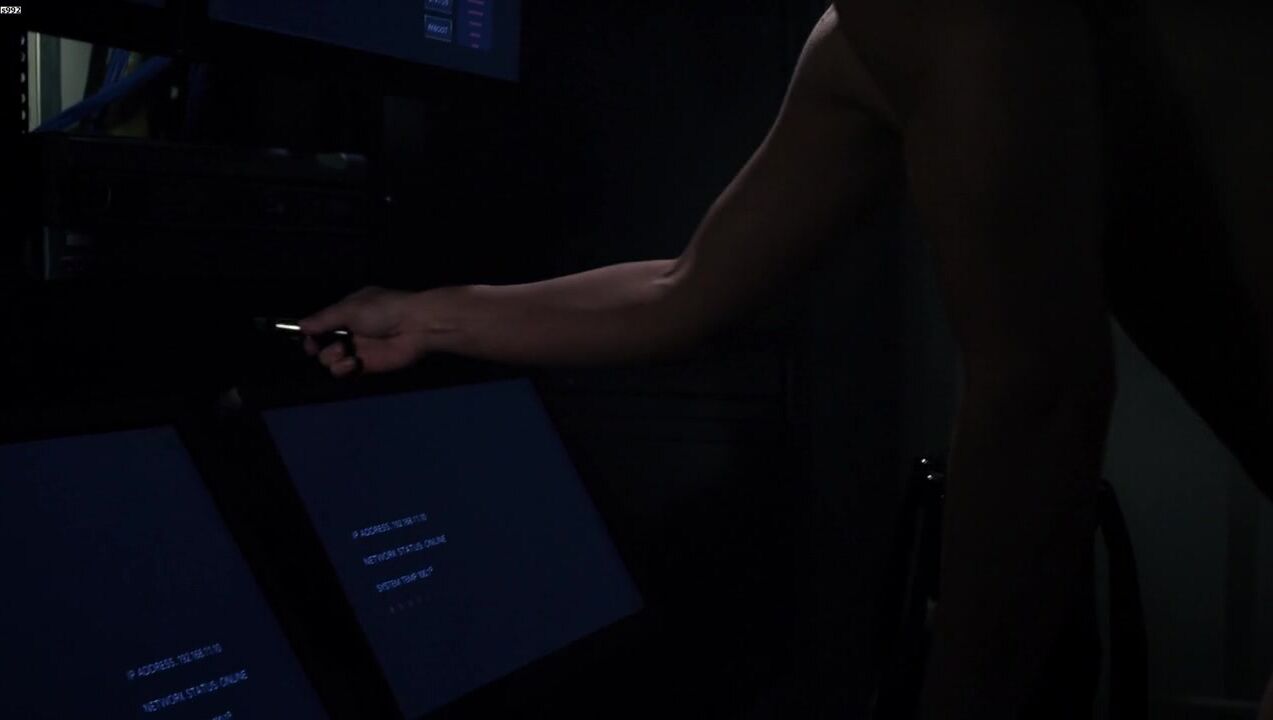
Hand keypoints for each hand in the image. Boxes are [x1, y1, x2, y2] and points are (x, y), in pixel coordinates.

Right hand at [299, 286, 429, 377]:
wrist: (414, 327)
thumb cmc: (382, 311)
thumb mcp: (349, 309)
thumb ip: (323, 319)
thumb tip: (300, 325)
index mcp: (346, 312)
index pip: (320, 324)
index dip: (311, 333)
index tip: (307, 338)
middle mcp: (349, 331)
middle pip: (320, 345)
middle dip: (316, 347)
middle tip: (317, 347)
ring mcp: (357, 349)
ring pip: (329, 360)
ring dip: (331, 357)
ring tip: (343, 351)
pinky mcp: (365, 367)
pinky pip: (344, 372)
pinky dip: (343, 368)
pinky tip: (353, 362)